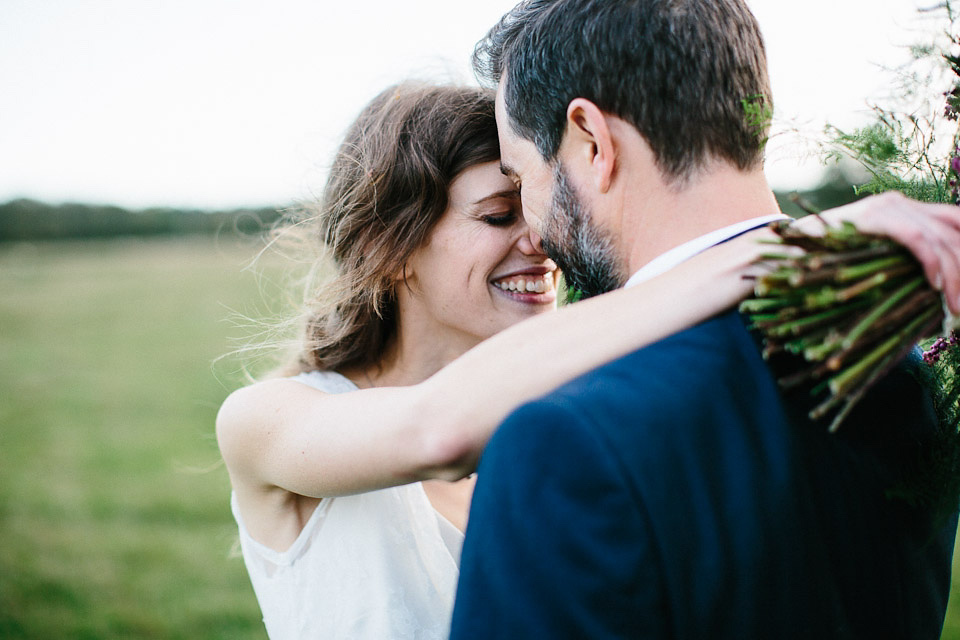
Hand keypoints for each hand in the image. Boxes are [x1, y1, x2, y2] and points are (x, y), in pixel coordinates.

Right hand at [794, 192, 959, 313]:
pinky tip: (936, 285)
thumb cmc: (821, 267)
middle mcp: (900, 203)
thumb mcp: (872, 266)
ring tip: (955, 306)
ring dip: (955, 275)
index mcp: (904, 211)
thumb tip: (941, 297)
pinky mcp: (873, 217)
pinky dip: (932, 263)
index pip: (954, 222)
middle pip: (954, 230)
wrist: (779, 254)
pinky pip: (916, 238)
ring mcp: (887, 207)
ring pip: (941, 237)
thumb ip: (903, 270)